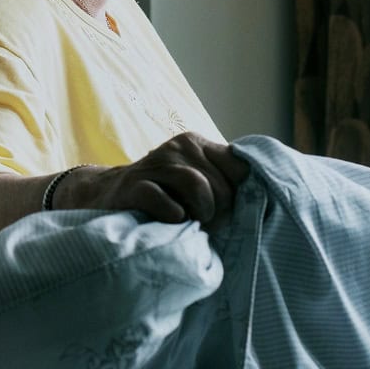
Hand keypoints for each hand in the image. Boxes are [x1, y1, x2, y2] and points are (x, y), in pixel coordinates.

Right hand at [56, 132, 249, 224]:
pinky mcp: (134, 185)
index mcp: (197, 143)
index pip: (239, 166)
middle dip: (221, 211)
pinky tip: (174, 220)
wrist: (107, 195)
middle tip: (210, 225)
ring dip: (203, 212)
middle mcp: (179, 147)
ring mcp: (155, 164)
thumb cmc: (162, 194)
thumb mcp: (193, 179)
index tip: (233, 211)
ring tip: (196, 223)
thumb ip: (221, 180)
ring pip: (197, 185)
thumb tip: (262, 197)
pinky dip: (173, 214)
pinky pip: (162, 199)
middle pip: (221, 182)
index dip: (242, 194)